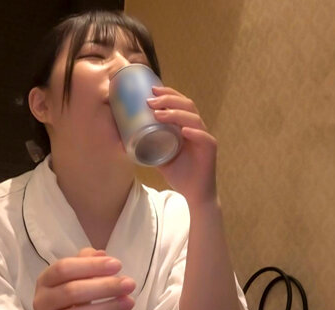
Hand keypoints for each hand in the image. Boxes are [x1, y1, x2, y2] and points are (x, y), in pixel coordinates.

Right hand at [31, 247, 135, 309]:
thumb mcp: (72, 281)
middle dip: (105, 287)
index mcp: (45, 281)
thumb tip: (102, 253)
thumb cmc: (66, 304)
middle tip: (130, 284)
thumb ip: (85, 264)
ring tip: (129, 303)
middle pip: (72, 292)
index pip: (64, 268)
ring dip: (106, 309)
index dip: (91, 265)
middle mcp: (41, 302)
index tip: (118, 265)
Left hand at [147, 85, 217, 205]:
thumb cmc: (178, 174)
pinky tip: (183, 131)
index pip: (181, 103)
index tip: (151, 90)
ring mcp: (204, 138)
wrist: (194, 194)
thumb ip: (148, 145)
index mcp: (186, 126)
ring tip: (158, 114)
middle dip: (169, 99)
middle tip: (151, 100)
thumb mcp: (159, 156)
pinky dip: (194, 133)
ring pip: (194, 119)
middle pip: (187, 105)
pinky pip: (204, 138)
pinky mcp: (210, 150)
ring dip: (176, 114)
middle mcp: (197, 129)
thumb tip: (124, 138)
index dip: (168, 94)